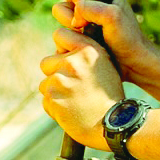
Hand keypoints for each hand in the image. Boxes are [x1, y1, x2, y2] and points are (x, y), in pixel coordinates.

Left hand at [39, 26, 124, 148]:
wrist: (114, 125)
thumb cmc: (110, 96)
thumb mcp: (106, 66)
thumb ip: (84, 54)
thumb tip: (61, 50)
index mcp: (88, 51)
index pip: (60, 34)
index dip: (60, 47)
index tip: (65, 56)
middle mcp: (72, 63)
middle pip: (46, 62)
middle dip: (55, 74)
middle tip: (73, 88)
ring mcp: (60, 81)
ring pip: (45, 84)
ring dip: (56, 93)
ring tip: (75, 102)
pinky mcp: (52, 99)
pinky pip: (46, 102)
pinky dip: (56, 109)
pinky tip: (72, 112)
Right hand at [54, 0, 147, 76]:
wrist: (131, 63)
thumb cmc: (128, 39)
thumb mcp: (114, 18)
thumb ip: (93, 8)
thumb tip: (76, 10)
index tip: (82, 7)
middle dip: (68, 6)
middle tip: (81, 22)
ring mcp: (85, 13)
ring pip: (60, 9)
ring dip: (68, 23)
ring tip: (85, 34)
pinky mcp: (80, 28)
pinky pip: (62, 25)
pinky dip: (69, 34)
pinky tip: (84, 42)